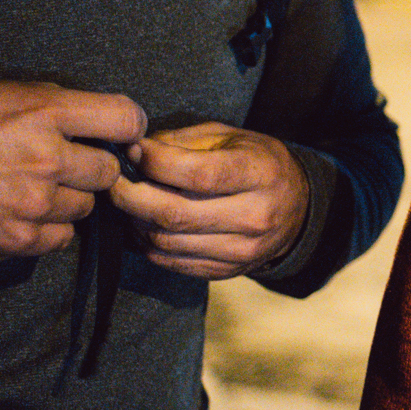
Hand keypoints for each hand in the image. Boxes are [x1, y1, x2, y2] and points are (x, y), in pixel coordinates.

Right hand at [0, 79, 145, 258]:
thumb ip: (48, 103)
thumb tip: (90, 117)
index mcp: (41, 113)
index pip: (124, 117)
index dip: (128, 126)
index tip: (120, 133)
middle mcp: (46, 158)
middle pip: (109, 170)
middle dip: (91, 167)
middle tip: (63, 165)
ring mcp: (35, 203)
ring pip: (86, 206)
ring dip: (68, 199)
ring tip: (32, 189)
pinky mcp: (20, 239)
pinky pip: (62, 237)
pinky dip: (49, 228)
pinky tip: (22, 213)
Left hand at [109, 122, 309, 279]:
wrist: (297, 208)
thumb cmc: (256, 162)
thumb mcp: (231, 137)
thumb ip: (183, 141)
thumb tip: (134, 152)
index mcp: (260, 174)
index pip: (197, 174)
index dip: (155, 162)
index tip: (133, 150)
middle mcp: (255, 216)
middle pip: (175, 214)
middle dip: (131, 196)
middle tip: (113, 181)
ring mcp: (242, 250)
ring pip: (166, 241)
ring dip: (135, 221)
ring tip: (129, 201)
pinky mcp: (226, 272)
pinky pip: (171, 262)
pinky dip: (147, 243)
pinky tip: (145, 223)